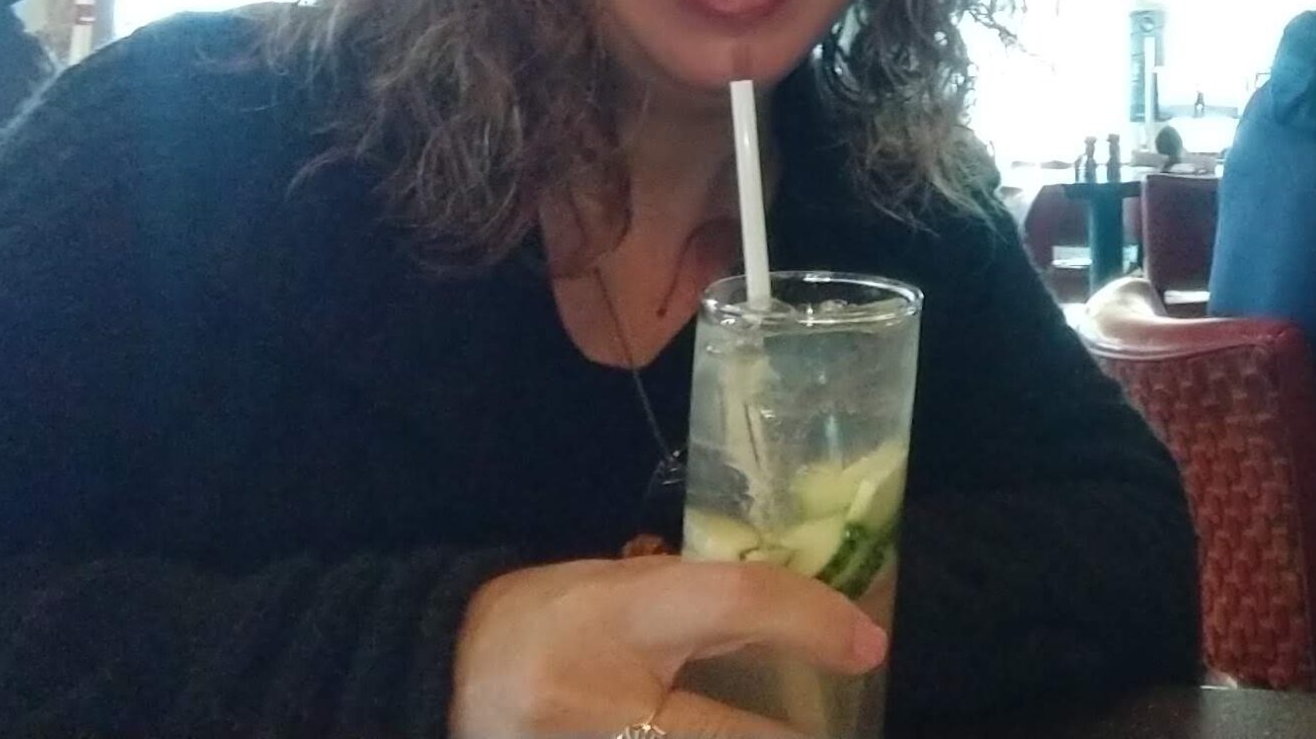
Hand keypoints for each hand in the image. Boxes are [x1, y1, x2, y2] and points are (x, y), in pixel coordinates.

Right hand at [450, 555, 885, 736]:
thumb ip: (721, 614)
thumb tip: (829, 632)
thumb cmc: (553, 620)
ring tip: (797, 737)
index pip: (731, 603)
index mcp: (618, 617)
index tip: (870, 645)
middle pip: (726, 735)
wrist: (445, 675)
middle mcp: (604, 702)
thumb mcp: (633, 592)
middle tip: (839, 731)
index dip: (810, 619)